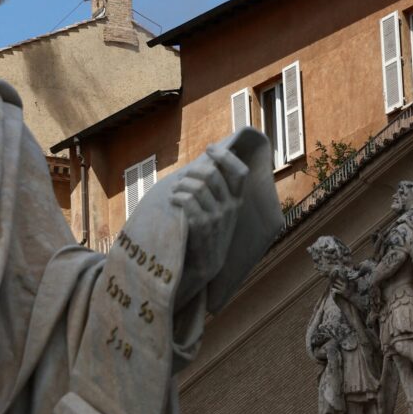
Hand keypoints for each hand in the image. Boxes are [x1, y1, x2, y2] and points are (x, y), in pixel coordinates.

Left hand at [172, 145, 246, 300]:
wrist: (204, 265)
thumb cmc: (207, 233)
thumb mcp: (220, 211)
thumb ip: (216, 191)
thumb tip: (206, 164)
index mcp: (237, 201)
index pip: (240, 172)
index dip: (226, 156)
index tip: (211, 148)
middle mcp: (230, 208)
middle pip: (212, 175)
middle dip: (193, 171)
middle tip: (183, 178)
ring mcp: (217, 217)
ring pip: (197, 187)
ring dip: (181, 185)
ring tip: (175, 191)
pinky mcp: (202, 226)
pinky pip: (187, 200)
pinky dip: (177, 197)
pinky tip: (173, 201)